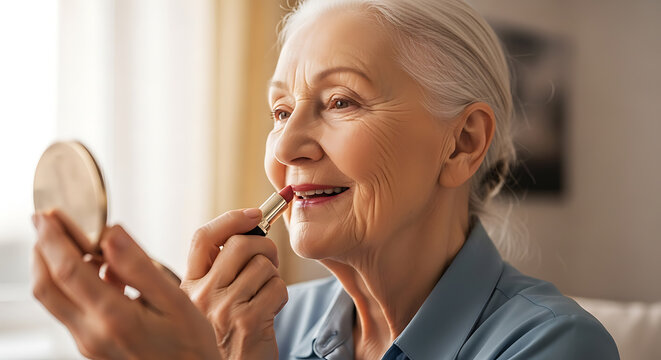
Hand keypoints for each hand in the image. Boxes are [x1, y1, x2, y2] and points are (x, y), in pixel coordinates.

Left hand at [31, 210, 219, 359]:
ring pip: (52, 299)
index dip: (54, 239)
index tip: (48, 215)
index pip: (68, 272)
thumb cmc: (189, 345)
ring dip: (50, 265)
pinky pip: (68, 309)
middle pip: (46, 287)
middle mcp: (92, 334)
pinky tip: (93, 269)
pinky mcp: (90, 346)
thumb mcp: (175, 301)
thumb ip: (140, 267)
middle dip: (41, 249)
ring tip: (65, 239)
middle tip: (45, 221)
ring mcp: (87, 343)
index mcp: (114, 318)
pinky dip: (68, 283)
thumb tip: (111, 233)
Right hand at [181, 208, 287, 359]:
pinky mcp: (247, 321)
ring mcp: (223, 308)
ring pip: (262, 265)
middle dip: (264, 246)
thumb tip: (247, 227)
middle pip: (239, 244)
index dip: (230, 219)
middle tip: (269, 260)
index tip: (254, 214)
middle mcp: (200, 296)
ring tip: (265, 293)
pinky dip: (280, 295)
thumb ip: (218, 270)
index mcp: (188, 286)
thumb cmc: (227, 336)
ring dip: (273, 276)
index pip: (203, 238)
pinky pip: (276, 287)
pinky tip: (270, 309)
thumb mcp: (209, 303)